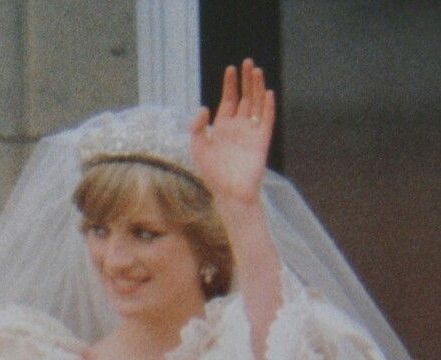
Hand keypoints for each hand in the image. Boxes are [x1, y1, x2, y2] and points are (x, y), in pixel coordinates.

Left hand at [190, 59, 274, 203]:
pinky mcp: (262, 140)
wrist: (229, 192)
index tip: (230, 69)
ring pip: (256, 104)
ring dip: (257, 88)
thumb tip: (204, 107)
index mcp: (223, 128)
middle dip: (246, 80)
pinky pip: (267, 120)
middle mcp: (238, 127)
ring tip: (256, 70)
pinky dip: (268, 106)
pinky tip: (267, 93)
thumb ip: (197, 127)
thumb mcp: (198, 148)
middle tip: (247, 62)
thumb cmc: (212, 174)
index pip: (228, 100)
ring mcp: (251, 133)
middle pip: (244, 98)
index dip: (230, 84)